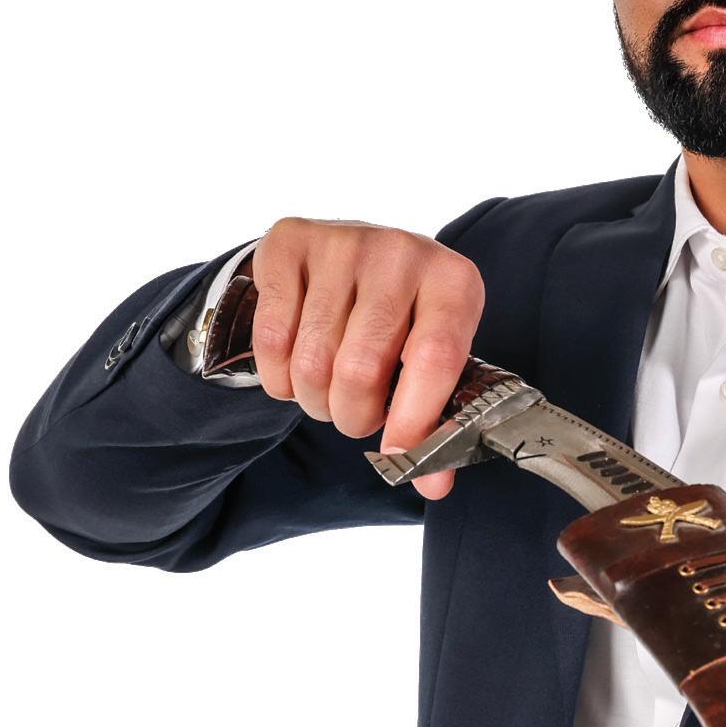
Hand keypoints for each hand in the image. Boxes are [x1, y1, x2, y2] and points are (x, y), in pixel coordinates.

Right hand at [246, 217, 485, 497]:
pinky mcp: (290, 242)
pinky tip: (296, 367)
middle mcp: (401, 252)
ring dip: (314, 400)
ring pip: (313, 361)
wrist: (356, 255)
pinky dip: (279, 377)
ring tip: (328, 391)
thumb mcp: (431, 361)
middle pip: (361, 368)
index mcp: (454, 283)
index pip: (434, 358)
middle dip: (352, 416)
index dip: (414, 419)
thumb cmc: (402, 322)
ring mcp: (342, 242)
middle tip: (355, 416)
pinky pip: (272, 339)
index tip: (398, 457)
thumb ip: (436, 422)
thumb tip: (432, 484)